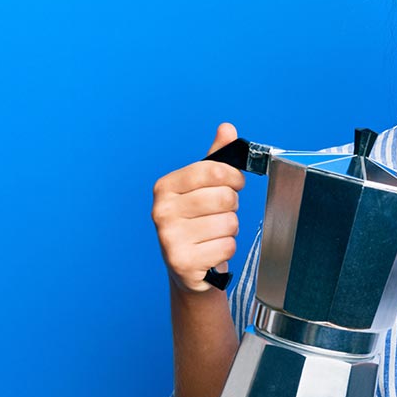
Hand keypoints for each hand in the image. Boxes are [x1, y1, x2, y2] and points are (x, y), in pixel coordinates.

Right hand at [150, 123, 244, 294]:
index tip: (234, 184)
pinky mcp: (182, 262)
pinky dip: (226, 250)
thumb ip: (216, 159)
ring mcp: (169, 238)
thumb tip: (226, 128)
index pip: (214, 170)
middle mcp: (161, 211)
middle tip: (219, 215)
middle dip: (232, 207)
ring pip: (229, 223)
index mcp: (165, 187)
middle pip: (224, 197)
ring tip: (213, 234)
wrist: (190, 268)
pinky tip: (211, 251)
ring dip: (229, 230)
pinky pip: (227, 246)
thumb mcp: (205, 188)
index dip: (234, 177)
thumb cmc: (199, 222)